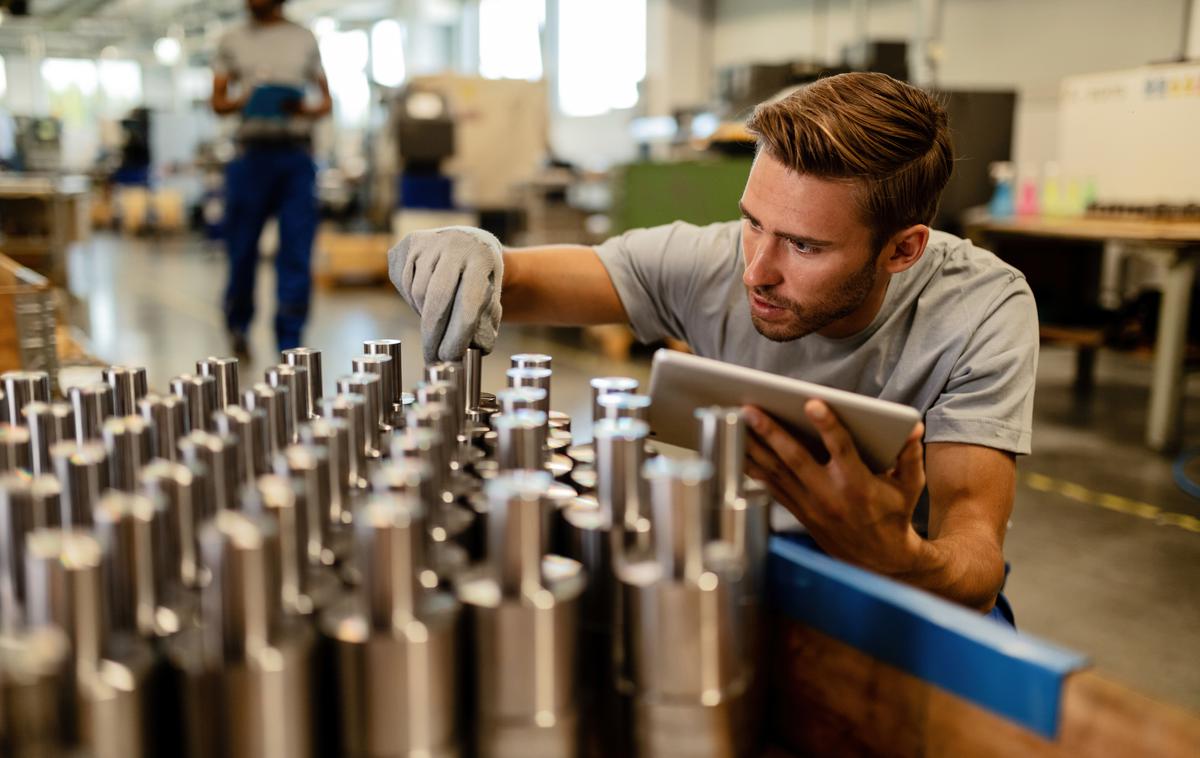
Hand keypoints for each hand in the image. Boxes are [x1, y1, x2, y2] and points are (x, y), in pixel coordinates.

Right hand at [388, 226, 503, 362]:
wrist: (470, 241)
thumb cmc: (482, 279)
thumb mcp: (492, 297)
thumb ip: (486, 323)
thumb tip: (477, 352)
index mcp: (482, 259)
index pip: (468, 303)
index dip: (457, 336)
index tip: (449, 358)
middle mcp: (456, 245)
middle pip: (437, 299)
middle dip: (433, 335)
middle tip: (432, 358)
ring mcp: (431, 241)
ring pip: (418, 292)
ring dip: (424, 314)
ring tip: (437, 319)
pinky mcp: (410, 242)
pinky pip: (403, 282)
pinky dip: (411, 299)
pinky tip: (425, 298)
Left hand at [743, 399, 926, 575]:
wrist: (879, 561)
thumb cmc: (895, 516)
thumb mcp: (910, 487)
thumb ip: (910, 455)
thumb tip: (912, 426)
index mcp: (858, 484)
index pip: (841, 449)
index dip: (827, 426)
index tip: (812, 403)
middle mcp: (829, 495)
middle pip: (795, 458)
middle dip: (771, 432)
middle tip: (750, 408)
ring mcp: (810, 505)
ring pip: (776, 471)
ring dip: (753, 446)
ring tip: (733, 420)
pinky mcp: (799, 512)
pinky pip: (771, 486)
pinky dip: (753, 467)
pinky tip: (737, 447)